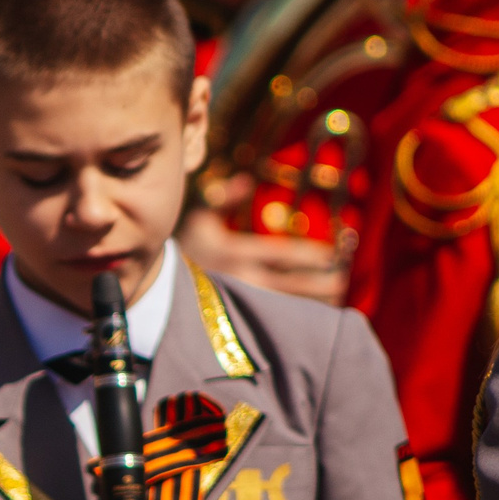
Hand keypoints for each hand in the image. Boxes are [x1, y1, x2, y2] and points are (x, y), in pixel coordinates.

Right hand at [176, 183, 344, 305]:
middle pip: (286, 284)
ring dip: (309, 303)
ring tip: (334, 299)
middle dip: (317, 284)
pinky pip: (268, 318)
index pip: (278, 253)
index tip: (331, 254)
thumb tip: (245, 180)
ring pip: (281, 305)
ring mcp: (236, 301)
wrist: (155, 283)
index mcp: (232, 252)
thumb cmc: (181, 246)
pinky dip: (292, 319)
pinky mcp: (234, 317)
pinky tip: (309, 320)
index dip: (307, 254)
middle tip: (342, 280)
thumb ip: (223, 198)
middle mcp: (237, 279)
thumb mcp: (198, 217)